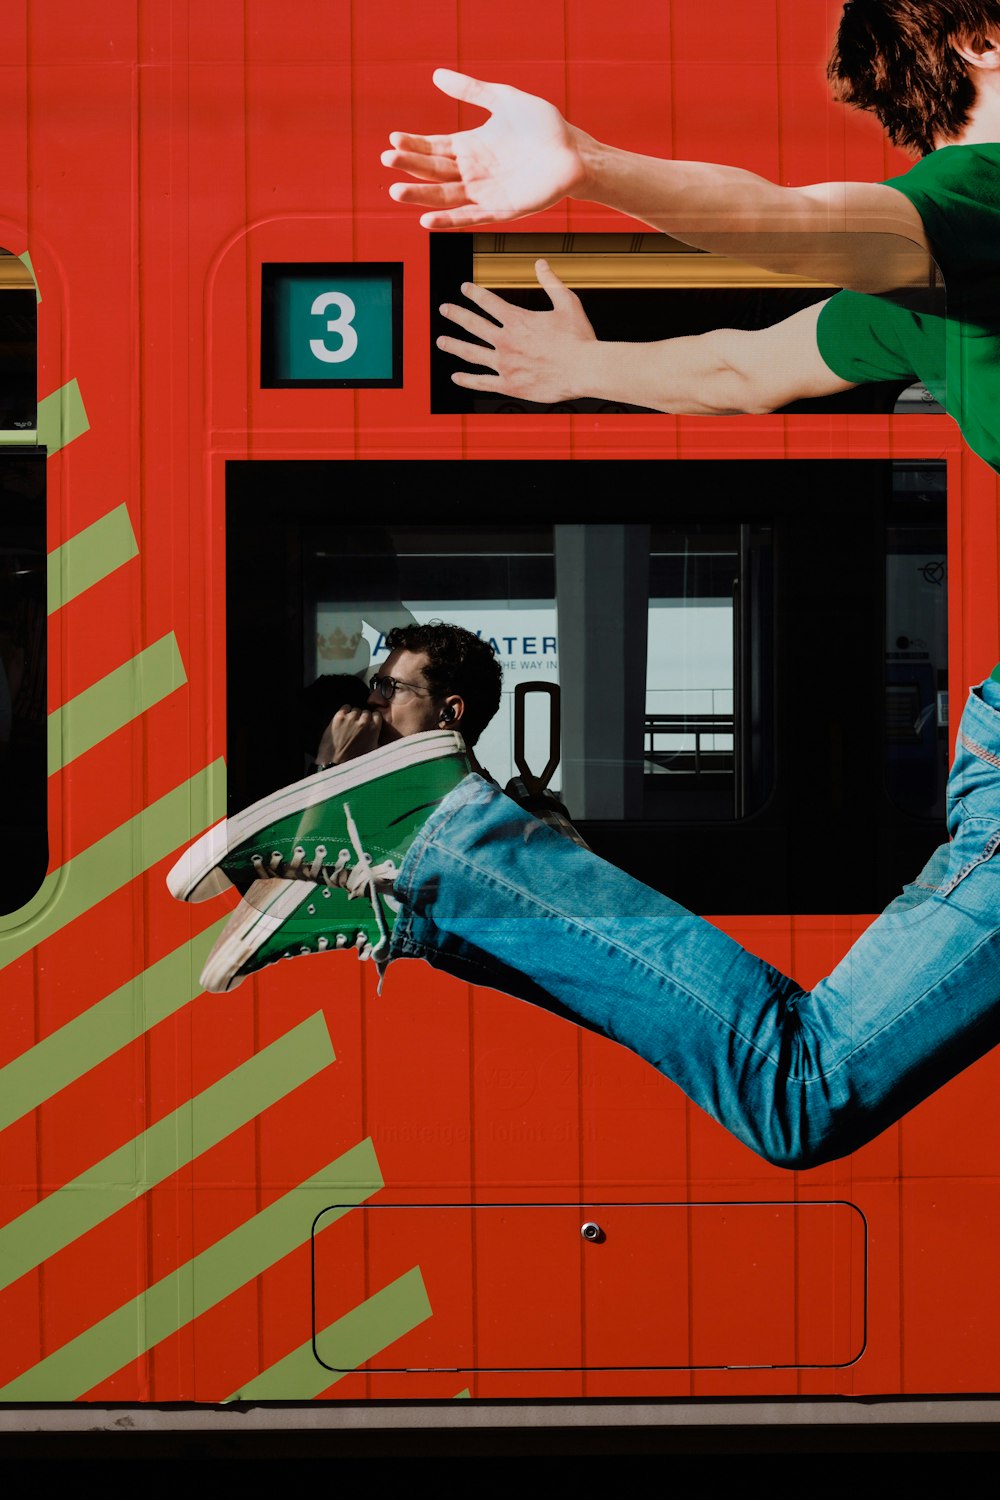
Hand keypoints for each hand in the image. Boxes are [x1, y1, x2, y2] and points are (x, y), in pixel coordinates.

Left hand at [316, 706, 381, 765]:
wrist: (336, 764)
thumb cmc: (354, 761)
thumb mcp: (373, 751)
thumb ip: (378, 740)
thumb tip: (384, 736)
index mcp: (374, 730)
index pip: (377, 715)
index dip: (372, 719)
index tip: (369, 722)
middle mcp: (363, 723)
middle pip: (366, 712)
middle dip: (362, 718)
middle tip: (357, 727)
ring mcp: (350, 719)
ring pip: (355, 710)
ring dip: (353, 716)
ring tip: (349, 726)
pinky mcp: (339, 718)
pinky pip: (345, 708)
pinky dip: (344, 712)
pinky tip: (343, 720)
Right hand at [382, 70, 587, 228]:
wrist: (574, 152)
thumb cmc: (543, 127)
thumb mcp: (504, 100)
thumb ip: (471, 90)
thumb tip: (436, 75)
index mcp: (471, 146)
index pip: (434, 147)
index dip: (414, 144)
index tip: (393, 139)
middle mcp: (473, 172)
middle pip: (434, 171)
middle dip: (410, 166)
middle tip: (388, 158)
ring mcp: (485, 193)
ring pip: (445, 196)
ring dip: (420, 196)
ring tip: (396, 192)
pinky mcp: (500, 211)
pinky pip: (470, 217)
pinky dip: (448, 221)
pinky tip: (427, 220)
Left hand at [437, 260, 596, 401]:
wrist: (584, 369)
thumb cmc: (579, 337)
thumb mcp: (567, 303)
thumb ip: (551, 282)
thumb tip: (540, 262)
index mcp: (517, 319)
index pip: (489, 302)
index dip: (474, 293)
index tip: (464, 288)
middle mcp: (505, 340)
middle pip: (473, 324)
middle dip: (456, 315)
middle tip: (444, 309)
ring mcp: (505, 364)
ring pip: (471, 353)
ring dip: (454, 346)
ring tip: (441, 341)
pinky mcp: (509, 385)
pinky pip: (482, 382)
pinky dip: (467, 380)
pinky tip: (456, 377)